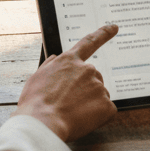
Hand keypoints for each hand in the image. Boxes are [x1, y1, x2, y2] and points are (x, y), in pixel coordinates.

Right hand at [13, 24, 118, 141]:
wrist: (42, 124)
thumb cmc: (35, 103)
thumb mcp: (36, 77)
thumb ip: (49, 66)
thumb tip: (55, 57)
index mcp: (70, 61)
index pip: (89, 42)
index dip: (103, 34)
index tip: (114, 27)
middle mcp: (87, 69)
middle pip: (93, 78)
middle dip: (85, 89)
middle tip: (69, 104)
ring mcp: (98, 86)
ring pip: (98, 95)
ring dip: (89, 104)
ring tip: (71, 113)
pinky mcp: (106, 104)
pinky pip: (105, 111)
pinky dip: (97, 117)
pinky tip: (82, 120)